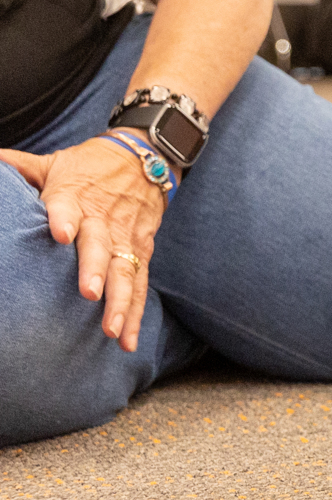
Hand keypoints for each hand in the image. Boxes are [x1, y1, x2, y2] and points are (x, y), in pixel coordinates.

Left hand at [0, 135, 165, 351]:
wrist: (144, 158)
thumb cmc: (89, 166)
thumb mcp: (54, 163)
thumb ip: (20, 167)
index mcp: (75, 197)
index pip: (68, 208)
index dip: (63, 220)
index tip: (60, 234)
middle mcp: (102, 221)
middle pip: (100, 247)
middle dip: (95, 271)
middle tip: (89, 294)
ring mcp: (124, 239)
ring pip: (125, 273)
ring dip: (120, 302)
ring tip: (111, 331)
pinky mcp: (141, 252)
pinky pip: (140, 284)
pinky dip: (135, 313)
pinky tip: (127, 340)